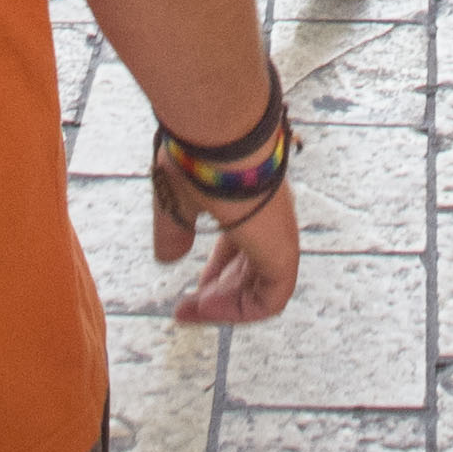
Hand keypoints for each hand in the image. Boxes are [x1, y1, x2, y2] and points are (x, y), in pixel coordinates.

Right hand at [153, 175, 301, 324]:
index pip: (241, 243)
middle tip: (189, 308)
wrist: (222, 140)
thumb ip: (174, 230)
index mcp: (249, 201)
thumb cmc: (197, 161)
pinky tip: (208, 306)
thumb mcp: (175, 199)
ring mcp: (280, 236)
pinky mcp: (284, 253)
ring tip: (194, 311)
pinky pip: (270, 298)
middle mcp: (269, 219)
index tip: (193, 289)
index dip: (218, 269)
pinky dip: (241, 310)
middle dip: (221, 292)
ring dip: (227, 305)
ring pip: (261, 286)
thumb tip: (168, 258)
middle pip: (251, 267)